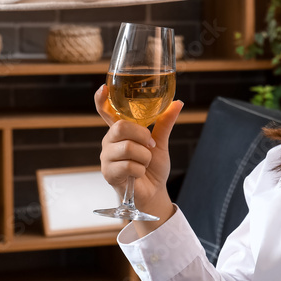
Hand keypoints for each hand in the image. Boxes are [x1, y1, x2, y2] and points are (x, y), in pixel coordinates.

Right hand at [95, 84, 182, 211]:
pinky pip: (128, 165)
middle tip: (150, 147)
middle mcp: (109, 141)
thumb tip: (178, 103)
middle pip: (121, 127)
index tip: (103, 88)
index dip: (101, 100)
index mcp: (120, 131)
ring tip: (144, 164)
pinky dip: (140, 170)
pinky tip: (138, 174)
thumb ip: (165, 123)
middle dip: (143, 137)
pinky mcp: (108, 173)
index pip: (105, 112)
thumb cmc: (153, 168)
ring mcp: (106, 157)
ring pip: (127, 148)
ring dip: (144, 157)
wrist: (154, 192)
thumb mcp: (161, 142)